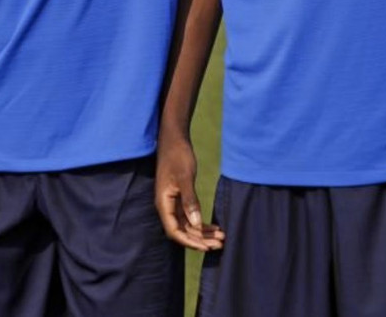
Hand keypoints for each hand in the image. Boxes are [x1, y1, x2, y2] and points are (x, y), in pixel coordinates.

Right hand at [155, 136, 223, 250]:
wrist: (174, 139)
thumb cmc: (178, 156)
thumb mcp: (185, 178)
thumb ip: (190, 201)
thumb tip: (196, 224)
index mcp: (164, 203)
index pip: (174, 231)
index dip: (190, 242)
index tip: (206, 247)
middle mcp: (167, 206)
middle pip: (183, 231)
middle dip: (200, 240)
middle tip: (220, 244)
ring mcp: (173, 203)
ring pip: (188, 225)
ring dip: (203, 233)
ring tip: (222, 238)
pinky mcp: (180, 198)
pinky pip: (190, 217)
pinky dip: (202, 223)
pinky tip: (216, 227)